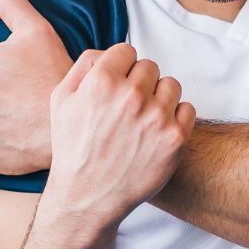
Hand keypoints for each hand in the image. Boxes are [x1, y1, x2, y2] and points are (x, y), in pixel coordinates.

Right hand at [45, 44, 194, 228]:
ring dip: (159, 98)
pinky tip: (157, 132)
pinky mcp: (175, 138)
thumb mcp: (61, 101)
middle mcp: (131, 96)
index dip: (121, 68)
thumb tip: (108, 53)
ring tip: (143, 119)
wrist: (88, 197)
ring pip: (171, 85)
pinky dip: (175, 118)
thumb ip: (83, 67)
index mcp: (101, 82)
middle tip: (128, 107)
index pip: (126, 51)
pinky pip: (187, 109)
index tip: (118, 85)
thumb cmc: (73, 149)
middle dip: (139, 83)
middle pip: (149, 66)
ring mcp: (156, 117)